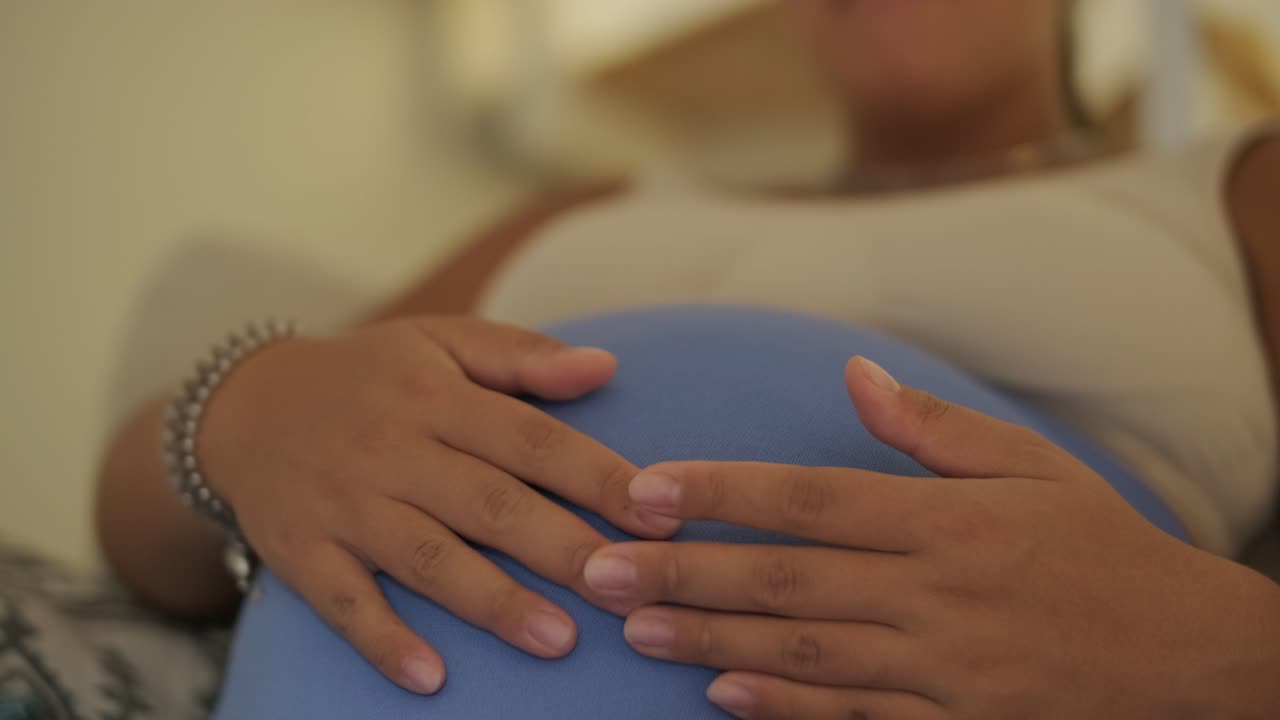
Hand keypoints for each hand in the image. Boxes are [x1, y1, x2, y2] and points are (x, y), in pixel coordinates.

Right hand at [199, 316, 679, 693]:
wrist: (245, 405)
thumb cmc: (369, 375)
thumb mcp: (439, 341)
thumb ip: (522, 356)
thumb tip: (606, 365)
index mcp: (436, 396)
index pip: (530, 438)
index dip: (596, 475)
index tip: (659, 511)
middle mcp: (394, 450)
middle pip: (489, 504)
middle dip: (563, 547)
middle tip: (630, 587)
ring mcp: (346, 505)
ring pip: (427, 559)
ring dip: (493, 602)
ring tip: (559, 640)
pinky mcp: (302, 552)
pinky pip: (343, 604)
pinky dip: (384, 641)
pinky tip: (430, 679)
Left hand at [583, 357, 1279, 718]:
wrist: (1190, 655)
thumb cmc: (1101, 546)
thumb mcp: (1033, 465)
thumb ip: (933, 425)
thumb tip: (852, 371)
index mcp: (950, 520)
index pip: (813, 497)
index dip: (724, 490)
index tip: (648, 485)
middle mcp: (938, 594)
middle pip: (789, 579)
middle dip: (687, 569)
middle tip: (601, 565)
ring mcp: (943, 669)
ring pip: (805, 652)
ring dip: (713, 638)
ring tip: (637, 625)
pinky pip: (855, 718)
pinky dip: (784, 709)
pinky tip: (720, 694)